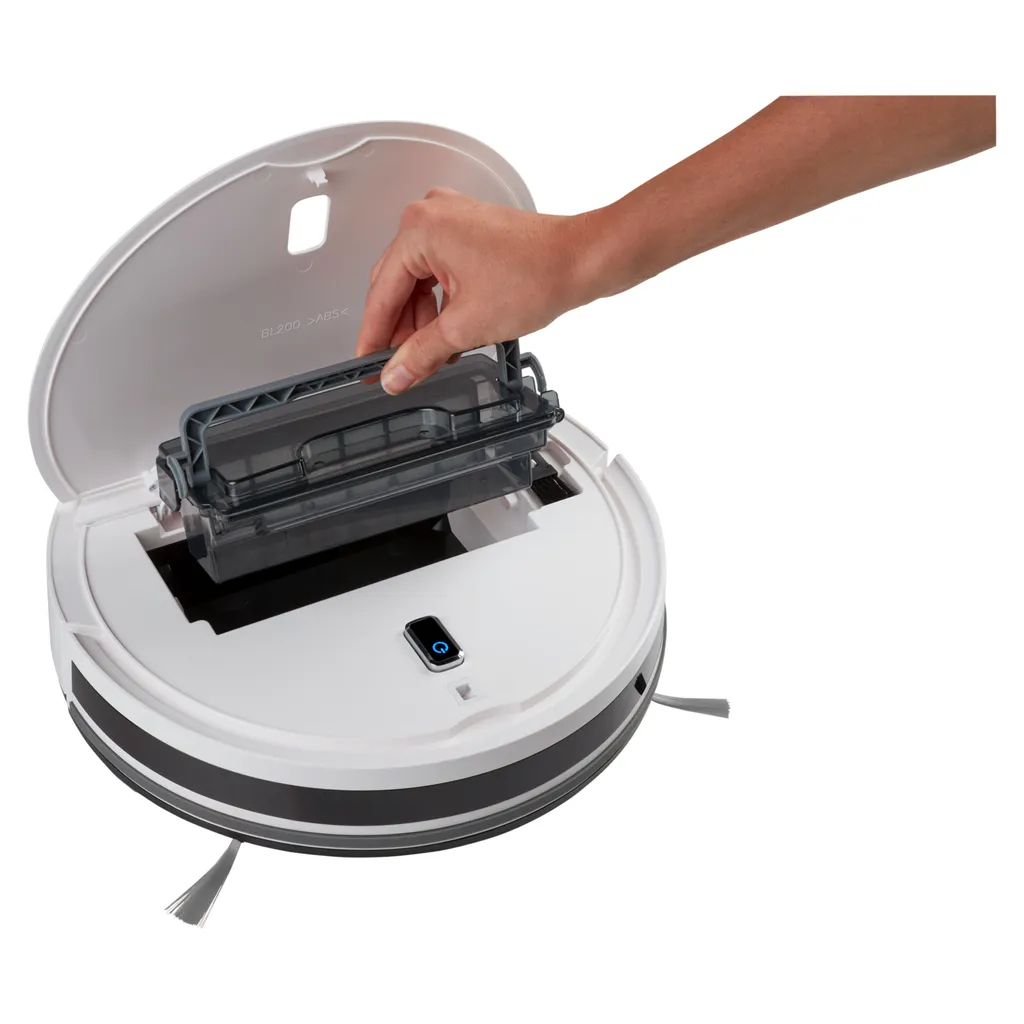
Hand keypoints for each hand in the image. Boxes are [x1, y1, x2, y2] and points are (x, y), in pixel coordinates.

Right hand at [355, 187, 592, 393]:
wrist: (582, 260)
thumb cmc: (537, 274)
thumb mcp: (467, 326)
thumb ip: (421, 354)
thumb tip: (395, 374)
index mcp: (420, 231)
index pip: (381, 294)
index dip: (373, 338)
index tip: (367, 366)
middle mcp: (430, 217)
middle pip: (397, 286)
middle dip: (401, 332)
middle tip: (400, 368)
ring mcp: (452, 221)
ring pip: (420, 282)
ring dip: (424, 322)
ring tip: (432, 357)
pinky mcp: (470, 232)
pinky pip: (441, 272)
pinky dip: (442, 305)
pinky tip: (449, 334)